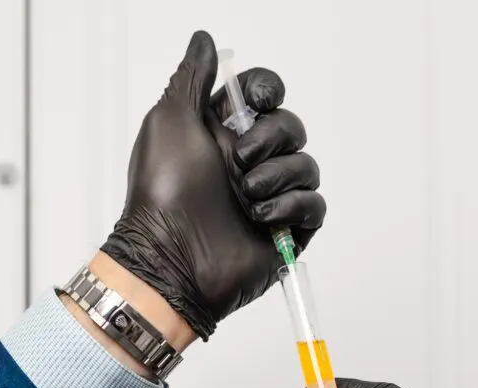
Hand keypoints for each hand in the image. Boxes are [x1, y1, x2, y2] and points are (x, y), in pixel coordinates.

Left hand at [101, 30, 325, 340]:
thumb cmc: (163, 193)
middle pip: (290, 127)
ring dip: (278, 177)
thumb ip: (192, 78)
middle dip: (270, 139)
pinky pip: (314, 205)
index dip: (268, 90)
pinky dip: (292, 207)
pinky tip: (261, 219)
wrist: (171, 257)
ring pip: (306, 165)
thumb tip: (204, 40)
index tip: (259, 100)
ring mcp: (268, 197)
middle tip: (238, 162)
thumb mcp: (169, 121)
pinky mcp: (285, 230)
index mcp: (221, 133)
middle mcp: (246, 162)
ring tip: (246, 197)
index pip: (264, 95)